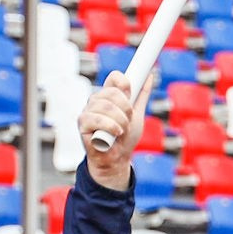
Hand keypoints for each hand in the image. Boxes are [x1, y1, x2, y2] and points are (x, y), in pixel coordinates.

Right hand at [78, 71, 154, 190]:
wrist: (118, 159)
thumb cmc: (125, 138)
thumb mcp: (138, 114)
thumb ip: (142, 95)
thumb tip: (150, 75)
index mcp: (109, 95)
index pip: (114, 77)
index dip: (125, 83)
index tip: (131, 96)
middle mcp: (97, 100)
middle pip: (113, 91)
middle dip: (126, 109)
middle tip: (127, 121)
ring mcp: (88, 110)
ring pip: (106, 106)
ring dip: (120, 121)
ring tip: (121, 131)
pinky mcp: (82, 123)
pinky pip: (97, 119)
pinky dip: (110, 127)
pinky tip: (115, 134)